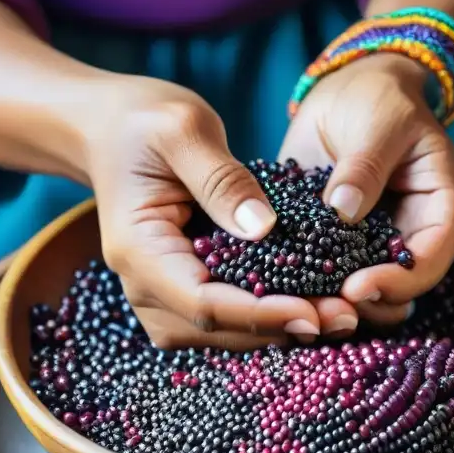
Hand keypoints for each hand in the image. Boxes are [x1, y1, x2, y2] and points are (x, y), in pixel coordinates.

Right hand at [85, 75, 323, 349]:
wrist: (108, 127)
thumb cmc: (143, 120)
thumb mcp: (184, 129)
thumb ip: (222, 178)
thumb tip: (264, 229)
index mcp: (139, 248)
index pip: (201, 301)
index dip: (258, 314)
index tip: (312, 312)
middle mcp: (143, 282)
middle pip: (213, 328)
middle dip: (278, 329)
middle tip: (345, 318)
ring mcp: (158, 289)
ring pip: (219, 332)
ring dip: (276, 330)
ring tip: (338, 316)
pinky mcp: (180, 285)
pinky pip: (222, 316)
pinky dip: (264, 317)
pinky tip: (310, 304)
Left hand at [279, 54, 453, 324]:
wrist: (347, 90)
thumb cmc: (378, 98)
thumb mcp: (381, 122)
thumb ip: (366, 165)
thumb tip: (344, 211)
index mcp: (436, 209)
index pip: (430, 259)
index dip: (399, 281)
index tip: (356, 287)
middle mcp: (406, 236)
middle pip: (397, 291)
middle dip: (363, 305)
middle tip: (322, 309)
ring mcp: (367, 245)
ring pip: (357, 293)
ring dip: (330, 304)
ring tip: (295, 307)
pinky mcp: (329, 244)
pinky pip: (318, 273)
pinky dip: (299, 285)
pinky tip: (270, 290)